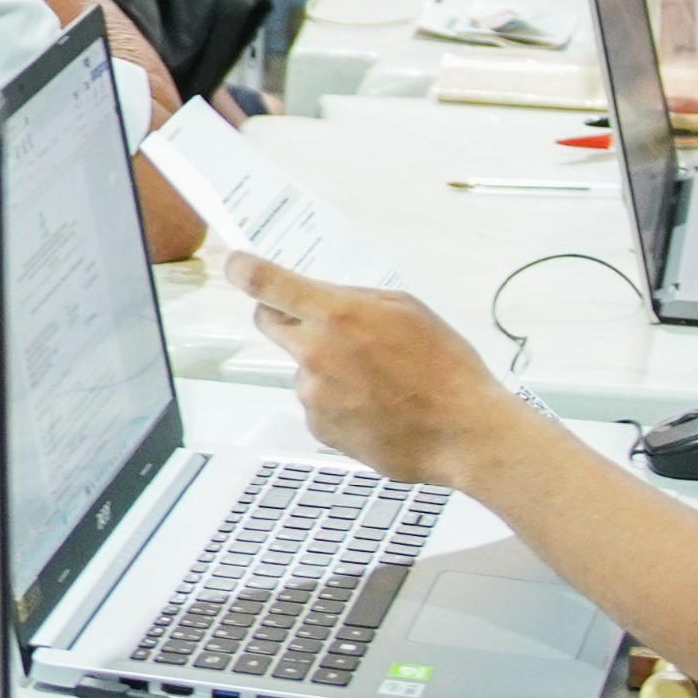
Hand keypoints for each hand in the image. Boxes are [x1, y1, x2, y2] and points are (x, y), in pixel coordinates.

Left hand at [226, 254, 517, 490]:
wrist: (461, 432)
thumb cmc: (444, 370)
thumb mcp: (406, 309)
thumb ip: (355, 299)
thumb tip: (324, 298)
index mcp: (337, 315)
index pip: (268, 285)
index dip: (245, 270)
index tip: (236, 265)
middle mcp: (315, 354)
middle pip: (271, 324)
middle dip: (289, 318)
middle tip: (326, 325)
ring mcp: (313, 395)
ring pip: (301, 367)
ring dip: (324, 367)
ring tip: (375, 379)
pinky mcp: (318, 427)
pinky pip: (316, 403)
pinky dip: (335, 401)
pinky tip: (372, 405)